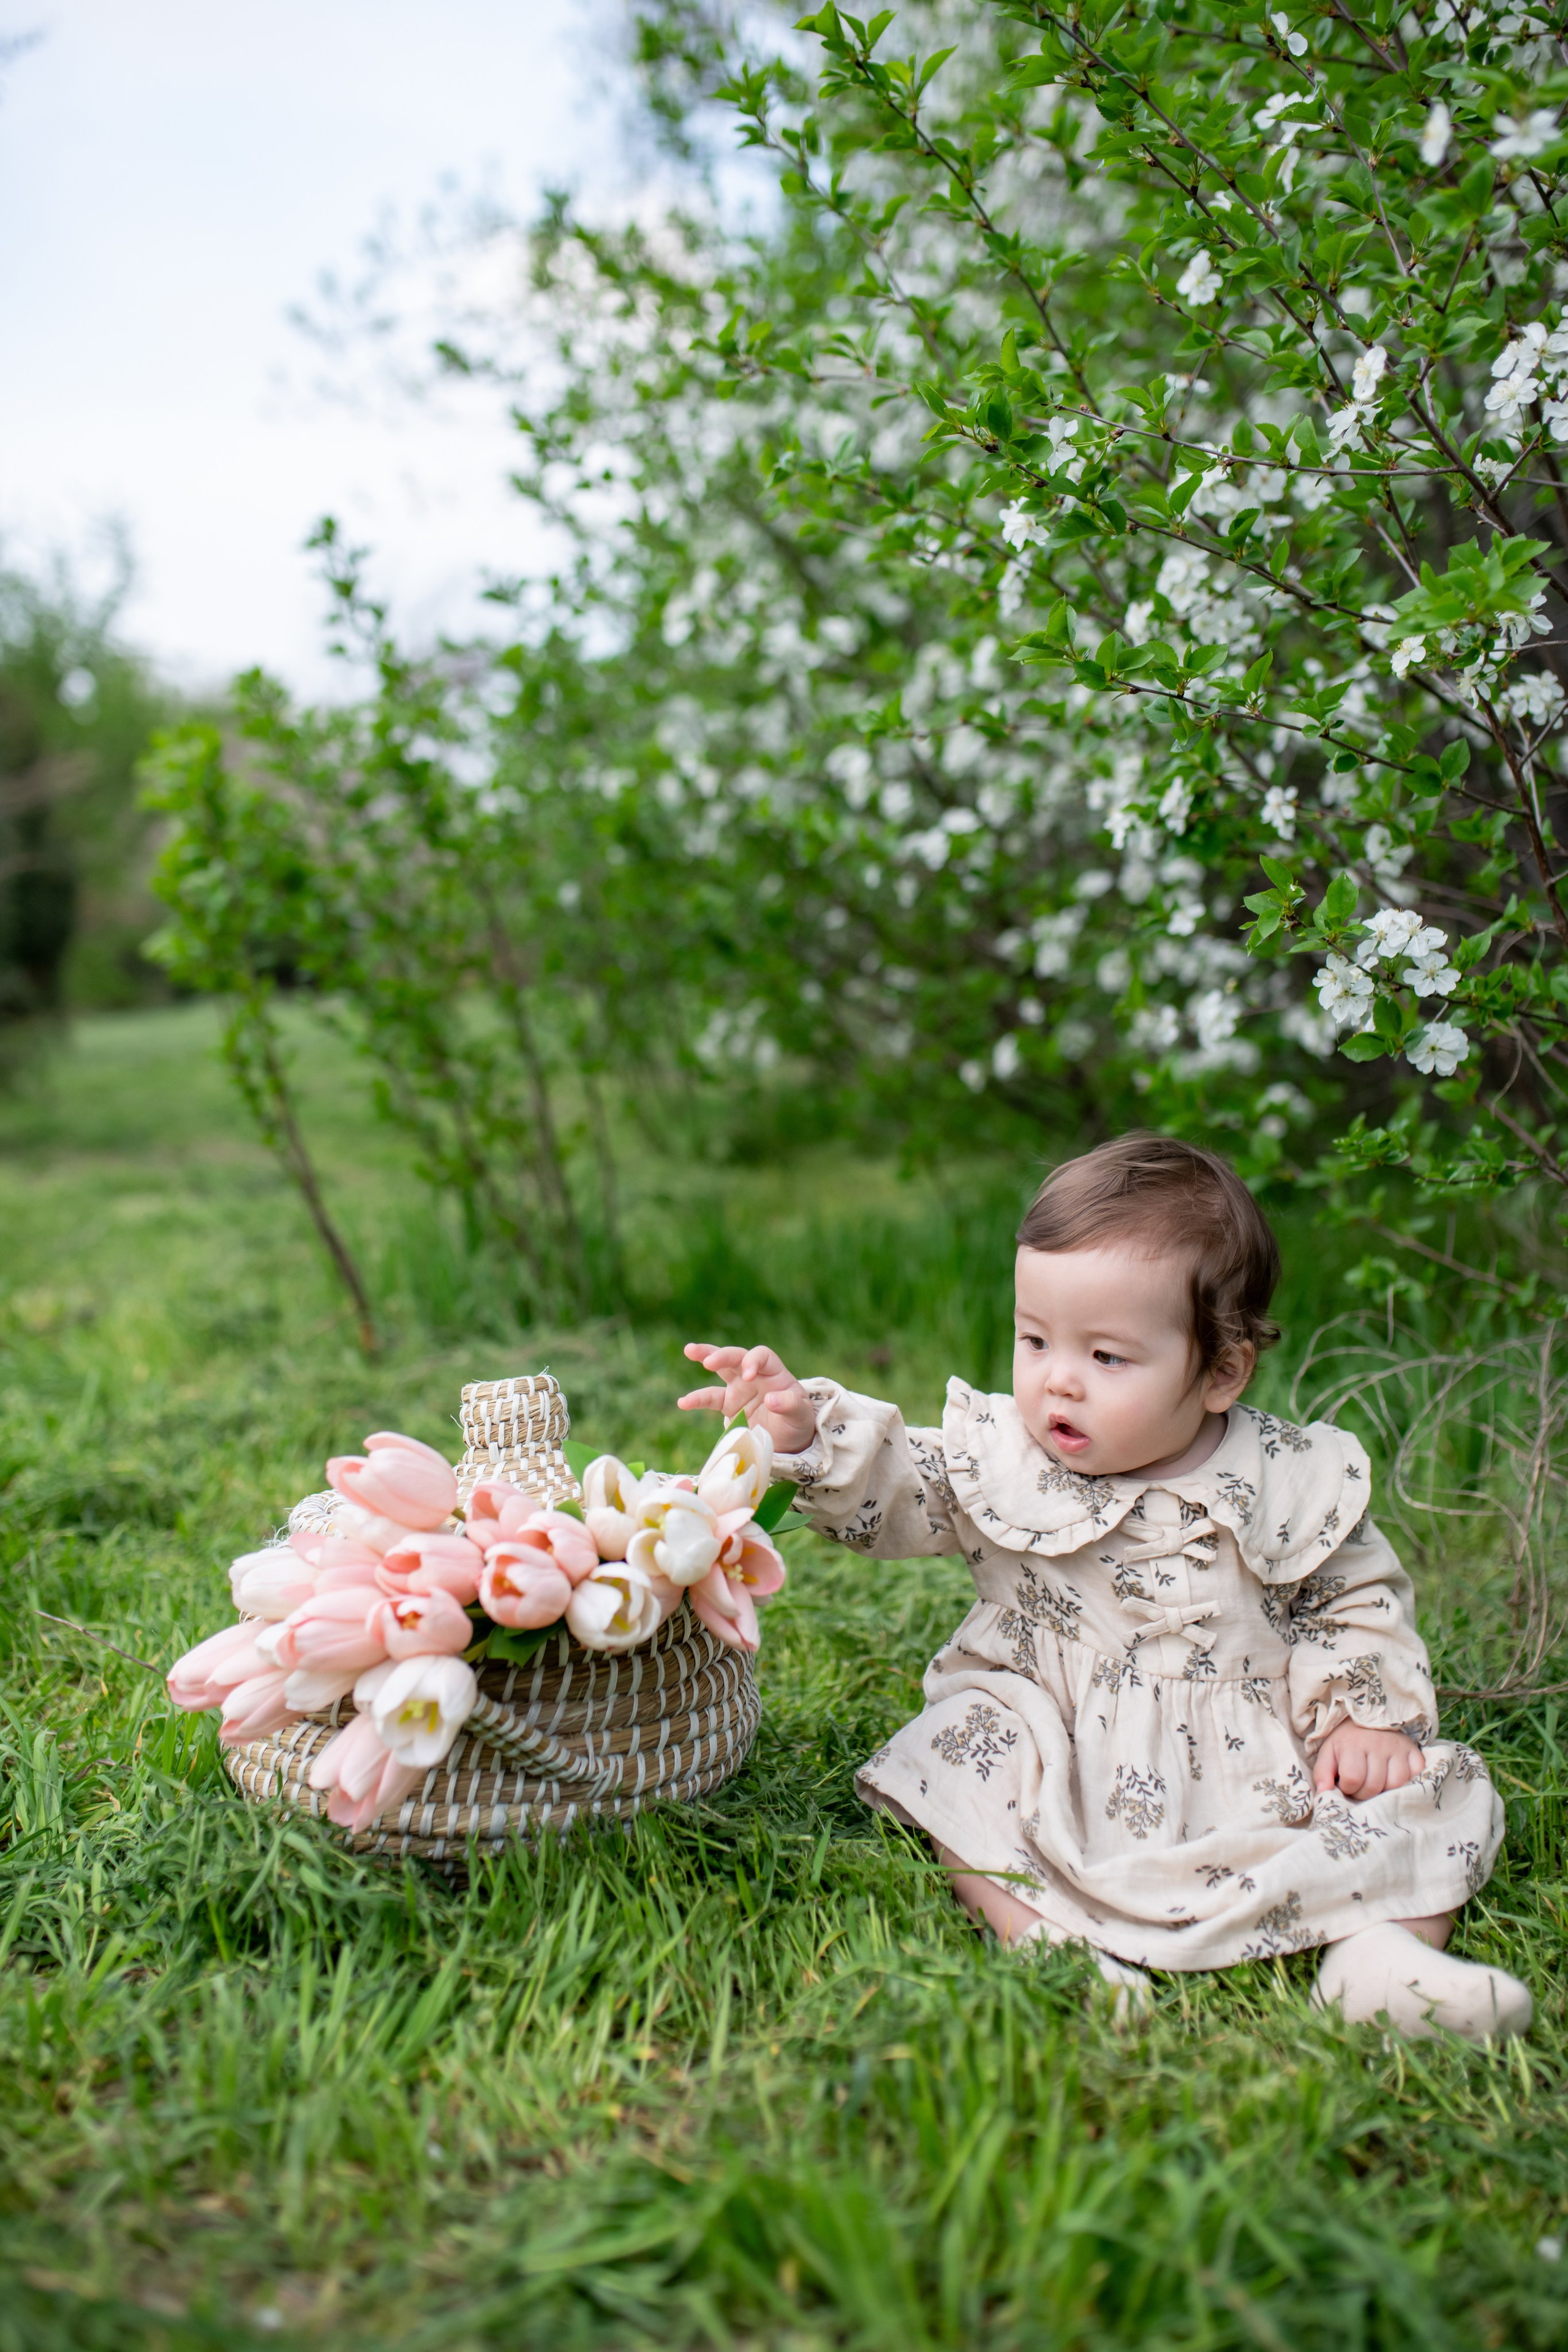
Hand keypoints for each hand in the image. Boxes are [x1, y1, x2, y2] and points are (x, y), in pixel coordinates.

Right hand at [679, 1343, 818, 1454]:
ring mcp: (739, 1389)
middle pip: (736, 1356)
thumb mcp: (800, 1414)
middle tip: (709, 1362)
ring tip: (689, 1349)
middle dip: (723, 1355)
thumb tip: (771, 1400)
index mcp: (774, 1372)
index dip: (752, 1361)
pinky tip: (682, 1402)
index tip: (748, 1376)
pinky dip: (696, 1400)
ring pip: (720, 1368)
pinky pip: (710, 1399)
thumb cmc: (797, 1421)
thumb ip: (789, 1405)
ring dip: (705, 1356)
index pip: (761, 1356)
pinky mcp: (729, 1405)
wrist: (788, 1441)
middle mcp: (754, 1375)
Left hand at [1312, 1724, 1424, 1800]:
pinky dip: (1407, 1782)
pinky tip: (1395, 1777)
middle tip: (1361, 1785)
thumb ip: (1322, 1773)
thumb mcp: (1328, 1752)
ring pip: (1396, 1784)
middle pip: (1374, 1785)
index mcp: (1353, 1744)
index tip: (1346, 1783)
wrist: (1368, 1717)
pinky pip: (1416, 1775)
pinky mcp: (1413, 1751)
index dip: (1348, 1788)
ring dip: (1385, 1790)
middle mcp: (1377, 1744)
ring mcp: (1398, 1747)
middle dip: (1364, 1793)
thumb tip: (1323, 1793)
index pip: (1353, 1779)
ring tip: (1377, 1783)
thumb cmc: (1346, 1740)